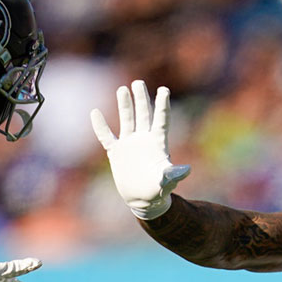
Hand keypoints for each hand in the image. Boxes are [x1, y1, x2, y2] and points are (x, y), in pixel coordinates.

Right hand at [91, 80, 190, 219]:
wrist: (143, 200)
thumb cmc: (158, 190)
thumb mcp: (166, 182)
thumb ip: (173, 174)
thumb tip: (186, 170)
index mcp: (157, 143)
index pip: (160, 119)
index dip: (162, 105)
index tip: (164, 89)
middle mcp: (143, 139)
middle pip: (143, 114)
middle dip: (141, 98)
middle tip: (139, 82)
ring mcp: (129, 144)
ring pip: (127, 120)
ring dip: (124, 105)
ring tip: (122, 89)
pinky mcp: (116, 152)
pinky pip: (106, 136)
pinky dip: (100, 126)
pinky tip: (95, 112)